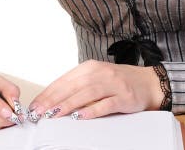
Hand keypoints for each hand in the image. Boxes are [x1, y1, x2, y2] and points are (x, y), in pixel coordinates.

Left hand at [27, 60, 162, 120]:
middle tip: (39, 112)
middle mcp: (100, 73)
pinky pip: (106, 104)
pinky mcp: (124, 97)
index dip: (48, 93)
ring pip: (86, 94)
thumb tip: (52, 101)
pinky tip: (81, 117)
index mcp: (89, 67)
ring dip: (68, 105)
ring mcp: (113, 84)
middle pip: (72, 86)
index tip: (35, 105)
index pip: (63, 80)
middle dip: (53, 100)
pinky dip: (92, 110)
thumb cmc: (119, 82)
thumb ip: (77, 87)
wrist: (149, 83)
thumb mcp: (96, 78)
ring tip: (54, 115)